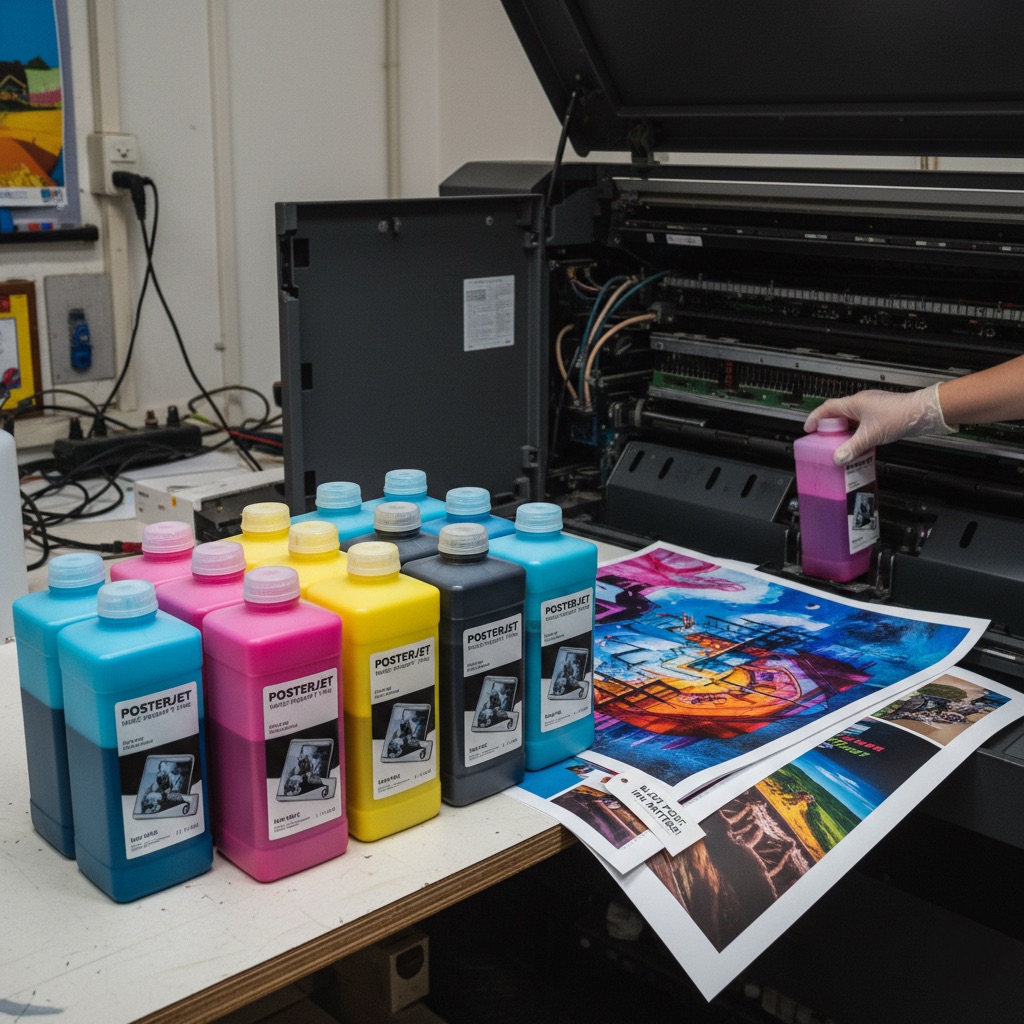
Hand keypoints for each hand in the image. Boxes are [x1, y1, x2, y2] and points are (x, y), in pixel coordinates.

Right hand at [803, 383, 954, 464]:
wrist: (922, 413)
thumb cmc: (899, 416)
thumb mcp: (871, 435)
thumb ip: (852, 447)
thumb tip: (837, 458)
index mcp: (854, 403)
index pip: (827, 408)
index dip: (815, 418)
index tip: (808, 428)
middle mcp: (861, 403)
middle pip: (838, 413)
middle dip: (828, 426)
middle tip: (822, 440)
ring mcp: (871, 408)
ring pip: (850, 419)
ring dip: (843, 431)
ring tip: (839, 445)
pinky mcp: (880, 415)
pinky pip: (861, 423)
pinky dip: (856, 433)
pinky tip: (858, 443)